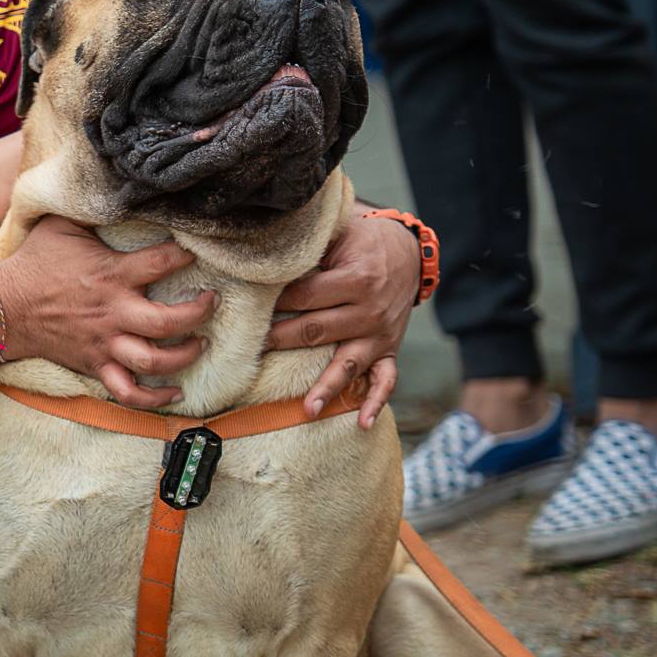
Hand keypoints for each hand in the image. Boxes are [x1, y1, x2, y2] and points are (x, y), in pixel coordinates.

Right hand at [0, 217, 215, 409]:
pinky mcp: (96, 364)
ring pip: (155, 360)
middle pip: (169, 321)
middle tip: (210, 302)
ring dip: (186, 355)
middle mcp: (113, 311)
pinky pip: (129, 391)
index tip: (195, 252)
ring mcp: (105, 342)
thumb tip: (117, 191)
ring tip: (200, 343)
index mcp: (111, 274)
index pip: (162, 263)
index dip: (185, 255)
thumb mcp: (62, 225)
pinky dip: (154, 398)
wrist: (5, 306)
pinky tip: (174, 392)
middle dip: (199, 313)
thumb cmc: (36, 262)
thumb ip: (92, 211)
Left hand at [265, 213, 417, 424]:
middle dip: (281, 340)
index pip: (305, 296)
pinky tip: (364, 423)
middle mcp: (370, 311)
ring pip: (348, 363)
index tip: (250, 307)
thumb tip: (266, 253)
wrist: (406, 251)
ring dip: (327, 387)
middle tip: (251, 350)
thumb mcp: (339, 234)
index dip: (276, 302)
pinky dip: (376, 401)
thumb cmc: (360, 241)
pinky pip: (386, 379)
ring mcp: (381, 334)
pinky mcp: (389, 349)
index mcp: (357, 279)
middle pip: (317, 331)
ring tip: (307, 410)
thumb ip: (309, 246)